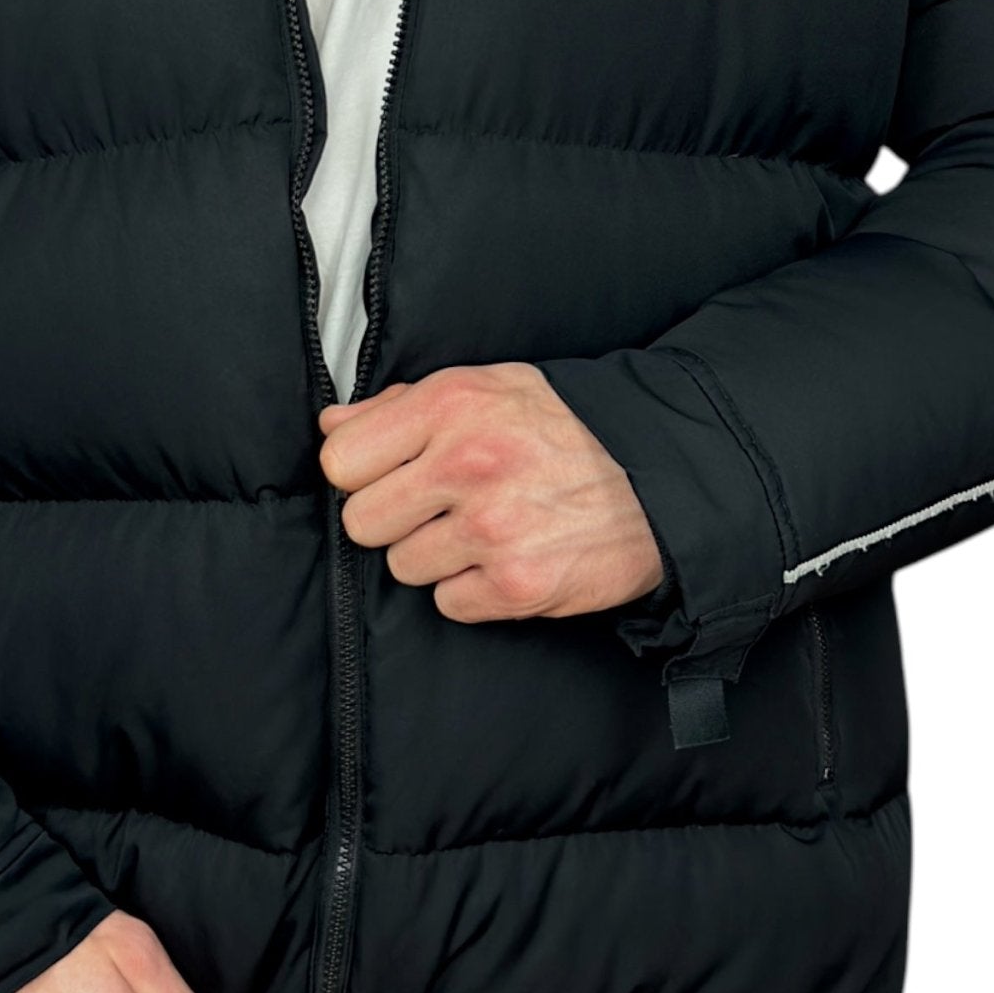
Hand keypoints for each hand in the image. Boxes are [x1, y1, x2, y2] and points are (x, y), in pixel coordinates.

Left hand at [318, 362, 665, 621]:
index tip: (390, 475)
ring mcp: (492, 528)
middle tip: (438, 507)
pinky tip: (507, 558)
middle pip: (362, 522)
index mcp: (451, 405)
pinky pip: (449, 603)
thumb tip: (332, 428)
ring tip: (485, 528)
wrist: (661, 476)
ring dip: (436, 557)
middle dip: (394, 519)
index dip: (361, 473)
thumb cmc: (568, 427)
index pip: (341, 461)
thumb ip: (401, 406)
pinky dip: (473, 590)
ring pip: (403, 567)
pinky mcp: (517, 585)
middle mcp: (467, 464)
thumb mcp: (487, 388)